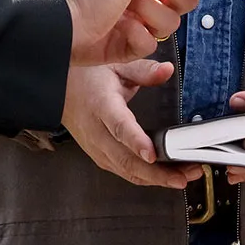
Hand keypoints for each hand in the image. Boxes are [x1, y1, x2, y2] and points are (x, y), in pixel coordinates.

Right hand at [61, 60, 201, 189]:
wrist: (59, 89)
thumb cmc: (87, 77)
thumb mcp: (115, 65)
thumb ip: (143, 70)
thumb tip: (167, 70)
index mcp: (101, 105)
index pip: (118, 127)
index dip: (136, 142)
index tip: (152, 154)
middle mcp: (97, 132)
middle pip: (125, 159)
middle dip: (157, 172)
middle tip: (185, 175)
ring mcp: (96, 148)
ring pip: (126, 171)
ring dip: (156, 179)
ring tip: (183, 178)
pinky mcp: (99, 156)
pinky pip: (123, 172)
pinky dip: (144, 178)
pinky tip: (164, 178)